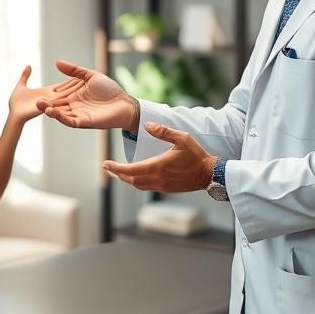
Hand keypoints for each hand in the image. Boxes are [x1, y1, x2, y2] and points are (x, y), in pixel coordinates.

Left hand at [8, 65, 84, 123]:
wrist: (14, 115)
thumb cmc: (16, 104)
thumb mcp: (20, 86)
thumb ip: (25, 76)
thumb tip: (29, 65)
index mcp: (47, 92)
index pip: (62, 85)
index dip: (71, 80)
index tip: (81, 76)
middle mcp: (52, 97)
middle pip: (68, 89)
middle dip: (78, 84)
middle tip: (89, 79)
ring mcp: (52, 101)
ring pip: (68, 93)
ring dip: (77, 88)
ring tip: (87, 82)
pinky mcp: (52, 105)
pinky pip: (64, 98)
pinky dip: (72, 93)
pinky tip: (79, 87)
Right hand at [36, 59, 137, 130]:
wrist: (124, 103)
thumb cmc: (110, 90)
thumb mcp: (91, 76)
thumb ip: (74, 70)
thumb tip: (57, 62)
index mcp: (74, 95)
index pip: (58, 95)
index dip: (49, 95)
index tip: (39, 92)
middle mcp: (74, 106)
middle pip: (56, 106)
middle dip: (46, 104)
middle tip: (36, 101)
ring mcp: (78, 114)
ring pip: (60, 114)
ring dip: (51, 111)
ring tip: (41, 107)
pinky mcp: (84, 121)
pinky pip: (70, 121)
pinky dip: (61, 118)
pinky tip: (54, 113)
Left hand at [102, 122, 216, 192]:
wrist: (209, 174)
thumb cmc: (196, 155)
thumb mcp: (182, 138)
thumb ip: (164, 132)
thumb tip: (148, 125)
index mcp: (158, 166)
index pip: (130, 170)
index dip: (116, 168)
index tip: (105, 164)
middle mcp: (157, 178)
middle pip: (130, 180)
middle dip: (118, 174)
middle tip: (108, 168)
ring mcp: (161, 186)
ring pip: (137, 185)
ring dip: (126, 179)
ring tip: (118, 173)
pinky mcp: (165, 189)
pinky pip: (146, 187)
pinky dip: (137, 182)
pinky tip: (136, 176)